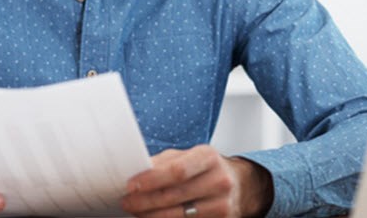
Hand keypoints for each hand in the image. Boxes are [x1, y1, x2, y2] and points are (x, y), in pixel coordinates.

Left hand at [121, 145, 272, 217]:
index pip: (177, 170)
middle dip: (145, 201)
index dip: (151, 180)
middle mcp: (219, 181)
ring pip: (179, 216)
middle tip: (126, 202)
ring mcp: (222, 205)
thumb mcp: (187, 156)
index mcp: (208, 158)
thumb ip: (163, 162)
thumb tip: (135, 170)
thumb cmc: (205, 169)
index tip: (131, 185)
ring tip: (135, 211)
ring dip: (152, 216)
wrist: (240, 185)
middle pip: (175, 196)